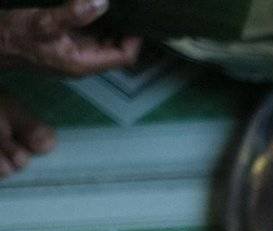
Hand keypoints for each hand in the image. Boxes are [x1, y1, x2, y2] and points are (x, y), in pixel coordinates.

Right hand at [0, 0, 139, 77]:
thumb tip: (103, 2)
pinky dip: (97, 21)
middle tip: (129, 6)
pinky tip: (96, 6)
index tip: (137, 17)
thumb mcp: (44, 22)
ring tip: (117, 4)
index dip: (134, 39)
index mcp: (84, 63)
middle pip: (117, 48)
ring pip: (104, 40)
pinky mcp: (66, 44)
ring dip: (111, 24)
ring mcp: (75, 53)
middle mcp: (84, 61)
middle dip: (124, 29)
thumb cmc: (16, 35)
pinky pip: (90, 33)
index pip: (124, 57)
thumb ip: (73, 14)